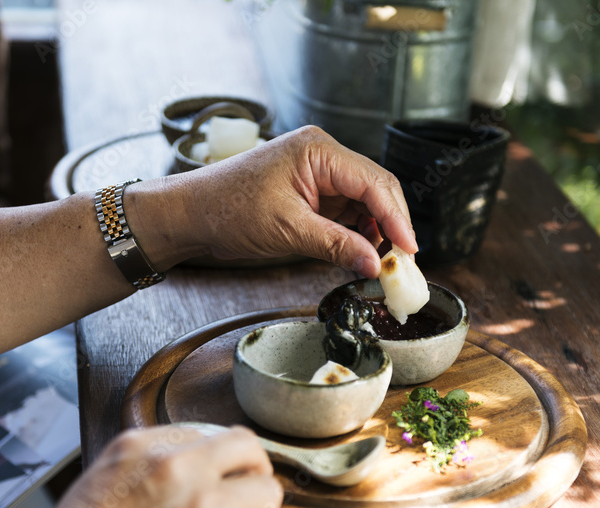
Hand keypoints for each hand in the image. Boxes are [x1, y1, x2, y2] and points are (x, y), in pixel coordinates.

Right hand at [0, 424, 282, 507]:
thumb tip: (186, 472)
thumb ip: (145, 467)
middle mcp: (178, 467)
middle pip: (249, 448)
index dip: (217, 464)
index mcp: (143, 445)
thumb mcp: (100, 481)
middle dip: (251, 477)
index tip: (211, 486)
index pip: (210, 433)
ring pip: (269, 495)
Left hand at [135, 125, 417, 277]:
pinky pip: (343, 210)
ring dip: (373, 232)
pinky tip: (359, 254)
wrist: (190, 214)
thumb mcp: (288, 231)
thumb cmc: (227, 210)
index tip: (409, 250)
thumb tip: (374, 264)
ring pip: (362, 202)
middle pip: (375, 189)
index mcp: (319, 151)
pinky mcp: (309, 190)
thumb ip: (336, 245)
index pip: (374, 182)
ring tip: (380, 264)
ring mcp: (316, 172)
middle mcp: (322, 155)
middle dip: (390, 225)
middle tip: (401, 262)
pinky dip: (354, 232)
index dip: (397, 218)